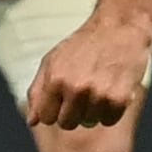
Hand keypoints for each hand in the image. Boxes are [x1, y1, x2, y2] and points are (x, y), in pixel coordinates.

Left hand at [25, 10, 151, 129]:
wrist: (118, 27)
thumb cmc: (84, 44)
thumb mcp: (52, 60)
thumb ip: (37, 91)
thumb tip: (32, 121)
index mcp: (55, 79)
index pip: (46, 118)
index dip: (55, 110)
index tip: (63, 99)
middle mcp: (75, 88)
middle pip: (67, 124)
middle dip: (73, 111)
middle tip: (83, 91)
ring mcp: (97, 95)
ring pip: (89, 123)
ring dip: (93, 109)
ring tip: (98, 86)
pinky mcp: (119, 99)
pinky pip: (109, 120)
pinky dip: (111, 110)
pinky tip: (111, 90)